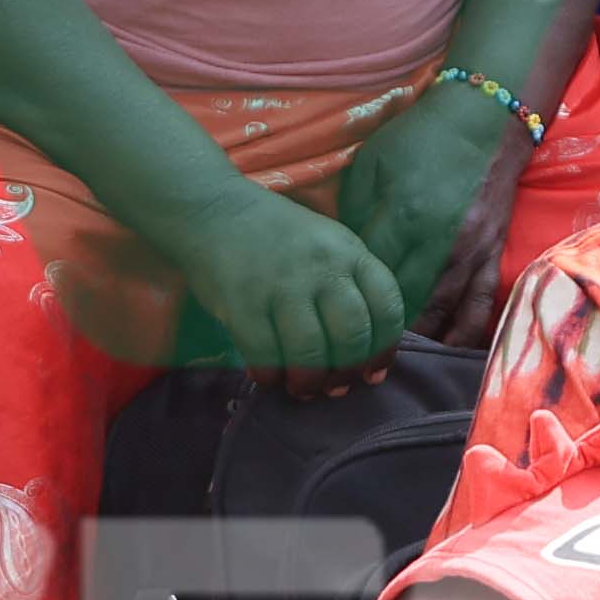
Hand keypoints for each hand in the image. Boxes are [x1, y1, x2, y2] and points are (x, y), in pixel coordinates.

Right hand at [162, 179, 407, 380]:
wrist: (213, 211)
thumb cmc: (277, 235)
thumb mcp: (328, 244)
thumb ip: (350, 285)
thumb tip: (365, 352)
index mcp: (349, 252)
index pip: (387, 306)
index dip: (384, 349)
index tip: (372, 372)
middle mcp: (322, 266)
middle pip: (352, 335)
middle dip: (346, 372)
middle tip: (333, 386)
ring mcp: (281, 284)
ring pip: (311, 351)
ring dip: (309, 382)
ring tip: (302, 388)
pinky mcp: (242, 301)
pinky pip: (265, 353)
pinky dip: (271, 374)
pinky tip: (269, 376)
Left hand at [337, 84, 512, 337]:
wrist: (483, 122)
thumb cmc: (418, 139)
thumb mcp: (371, 165)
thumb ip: (355, 213)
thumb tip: (342, 258)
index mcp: (403, 215)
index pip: (370, 274)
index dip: (349, 299)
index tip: (328, 317)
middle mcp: (439, 242)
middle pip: (403, 303)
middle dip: (377, 331)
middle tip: (351, 354)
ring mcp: (470, 253)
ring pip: (440, 313)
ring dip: (413, 339)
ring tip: (386, 360)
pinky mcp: (492, 257)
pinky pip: (478, 308)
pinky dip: (460, 335)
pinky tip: (440, 353)